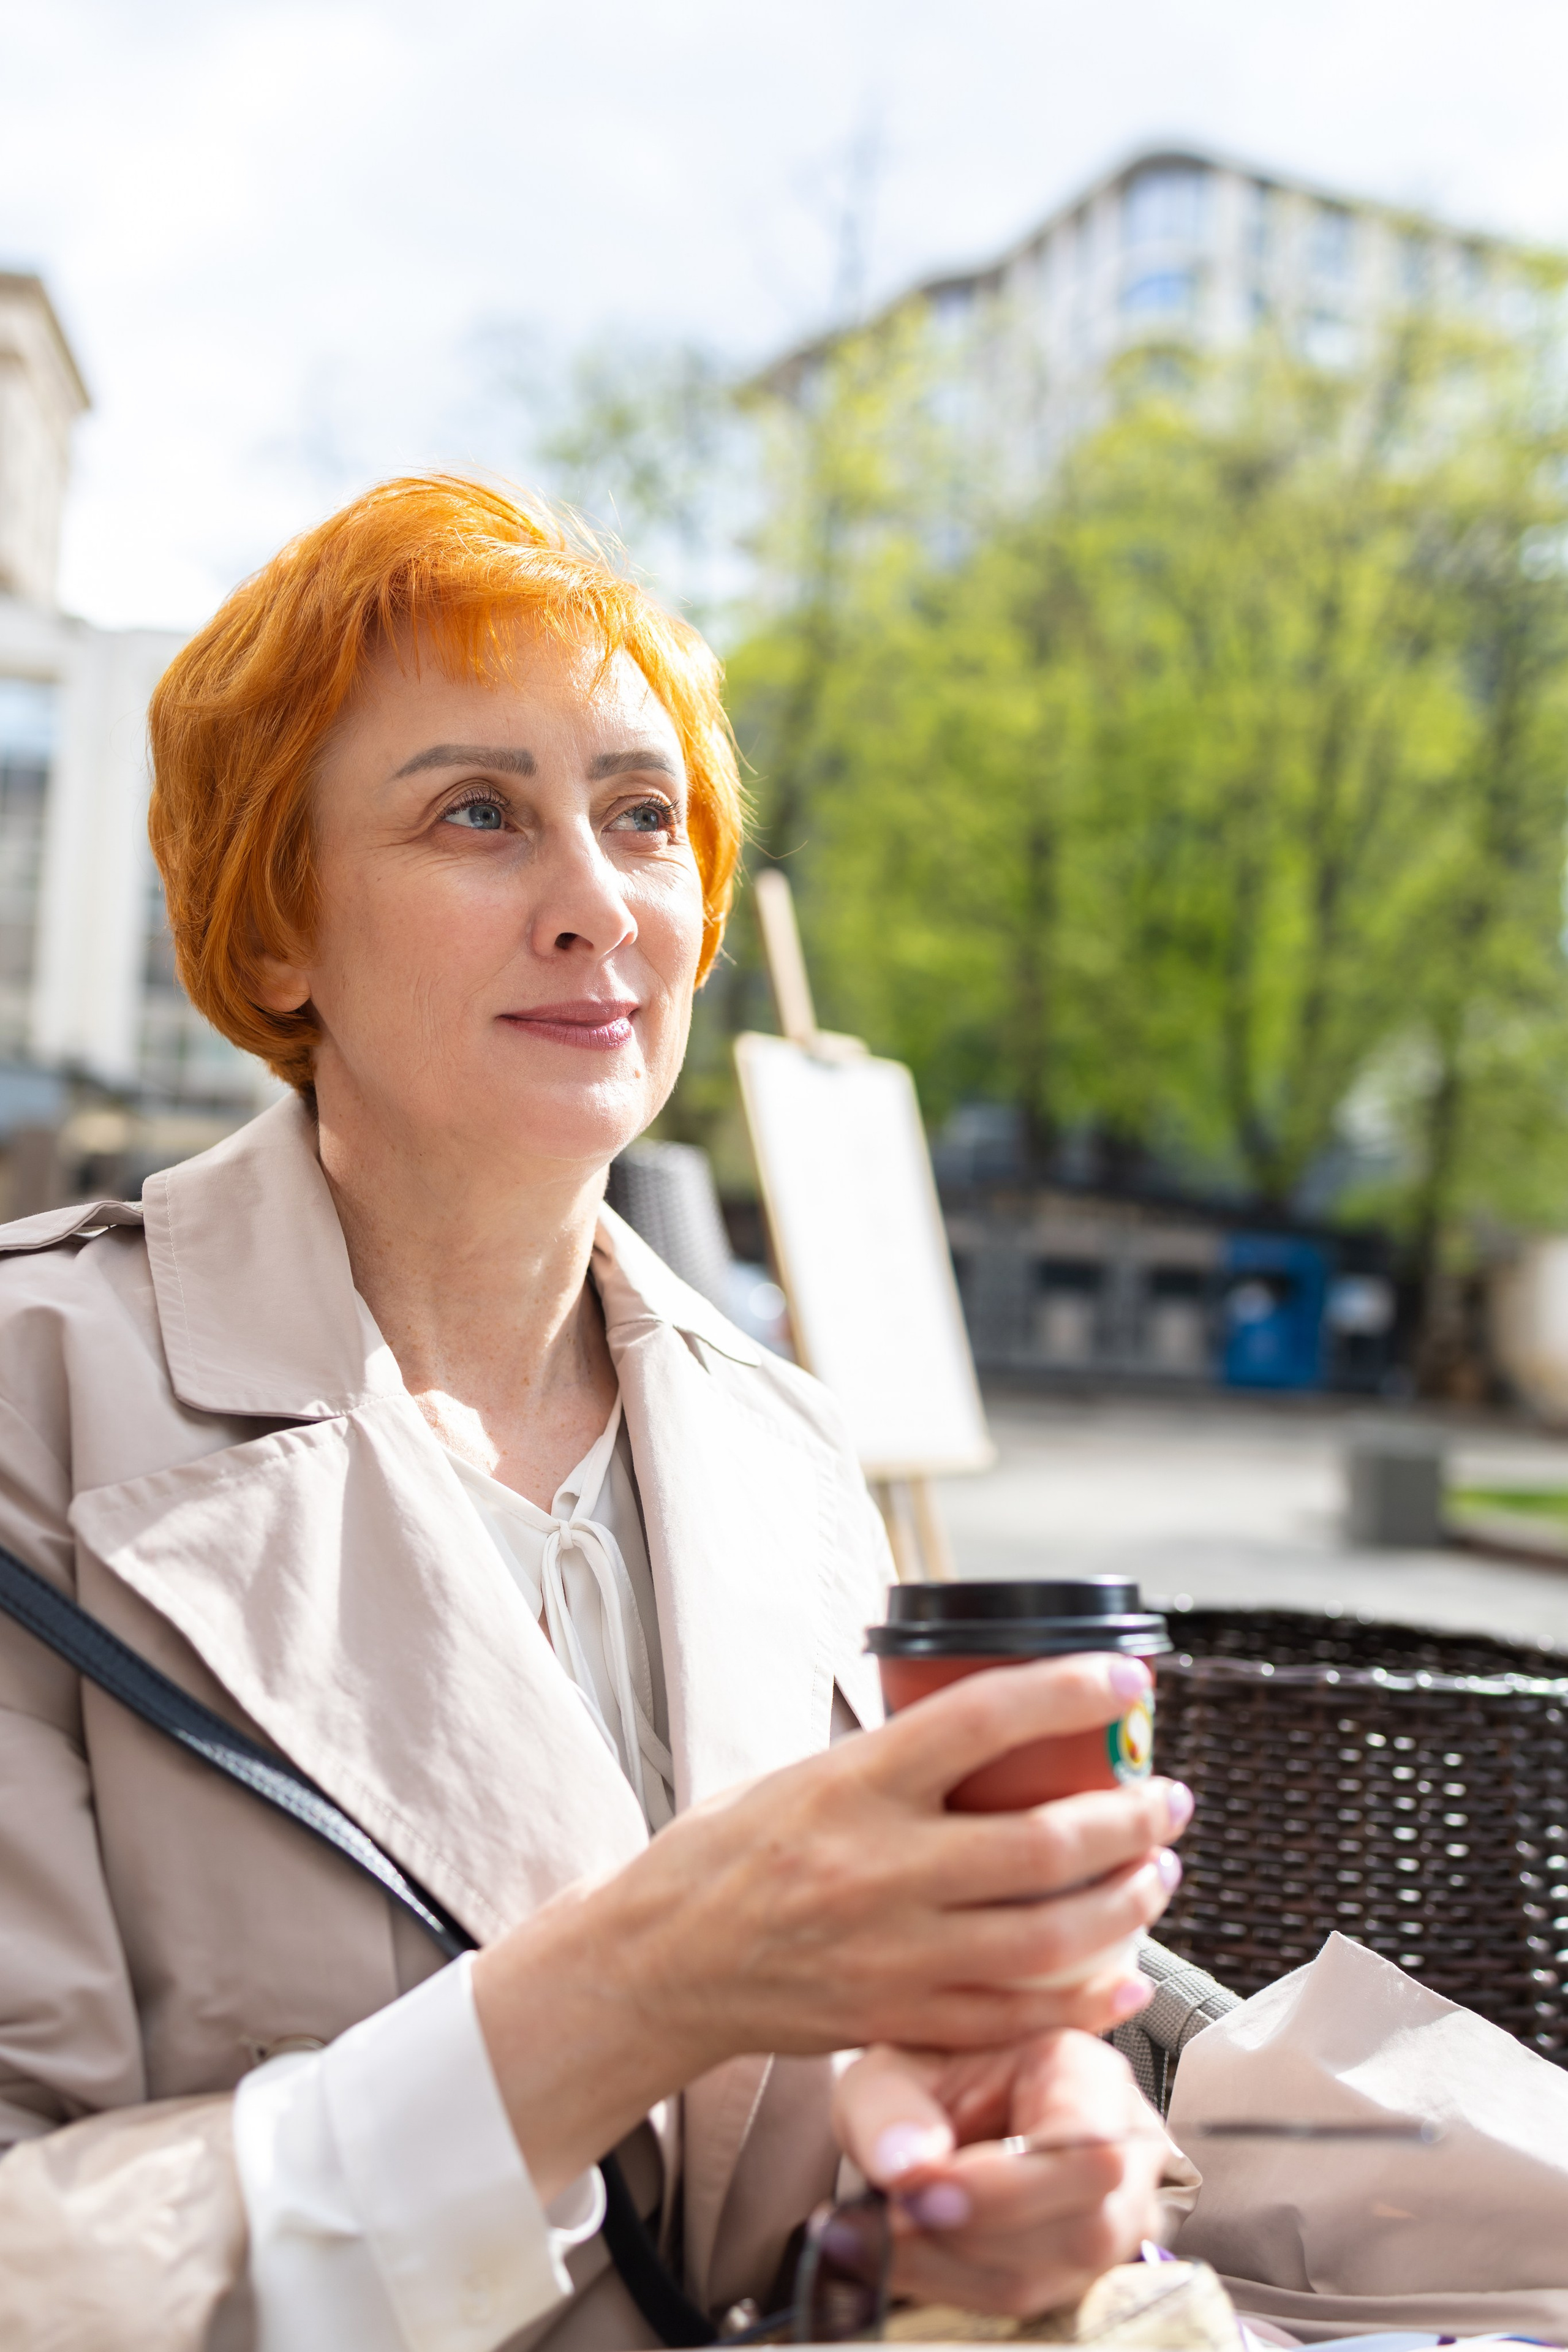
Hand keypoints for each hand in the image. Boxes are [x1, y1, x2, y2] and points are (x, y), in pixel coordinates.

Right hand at [474, 1652, 1188, 2197]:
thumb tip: (991, 1728)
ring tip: (1157, 1873)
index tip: (1125, 1679)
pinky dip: (1086, 1999)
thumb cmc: (724, 1855)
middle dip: (1129, 1819)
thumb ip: (893, 1761)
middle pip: (1042, 1844)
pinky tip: (1125, 1974)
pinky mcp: (897, 2019)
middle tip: (1167, 1799)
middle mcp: (879, 1869)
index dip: (1068, 1692)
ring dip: (1126, 1904)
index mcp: (852, 1785)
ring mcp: (893, 1954)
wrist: (656, 1964)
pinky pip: (1015, 2016)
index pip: (983, 1719)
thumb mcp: (804, 1774)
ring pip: (1049, 1937)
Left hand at [833, 2030, 1167, 2319]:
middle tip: (889, 2215)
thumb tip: (909, 2167)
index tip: (924, 2189)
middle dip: (974, 2233)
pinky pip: (1014, 2303)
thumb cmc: (923, 2083)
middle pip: (1082, 2228)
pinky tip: (890, 2256)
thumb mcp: (889, 2070)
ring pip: (1044, 2279)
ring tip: (871, 2234)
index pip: (1091, 2147)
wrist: (924, 2118)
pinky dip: (944, 2285)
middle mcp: (1120, 2155)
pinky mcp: (1073, 2276)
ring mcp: (1108, 2224)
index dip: (1012, 2185)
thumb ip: (891, 2110)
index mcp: (1089, 2076)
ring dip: (946, 2266)